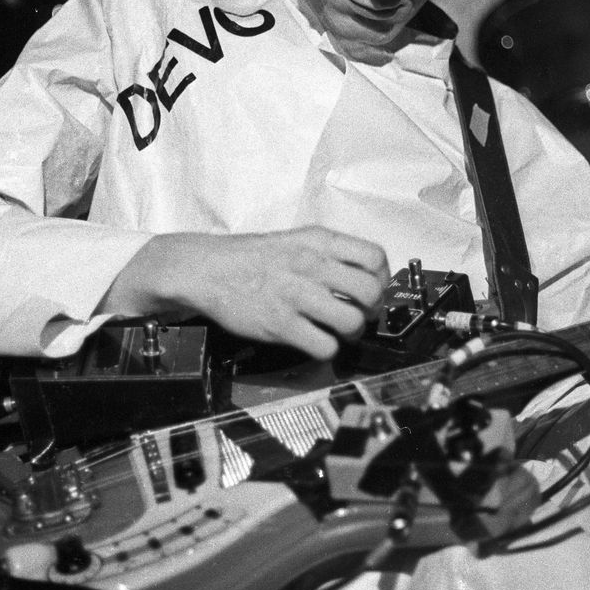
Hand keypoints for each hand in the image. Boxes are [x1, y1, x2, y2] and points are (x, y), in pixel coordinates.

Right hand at [104, 226, 389, 360]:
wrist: (206, 268)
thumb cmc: (252, 257)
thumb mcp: (296, 240)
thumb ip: (330, 253)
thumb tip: (368, 276)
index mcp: (318, 241)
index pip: (376, 257)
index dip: (383, 278)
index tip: (374, 289)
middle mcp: (311, 265)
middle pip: (372, 292)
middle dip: (372, 310)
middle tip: (359, 314)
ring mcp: (296, 295)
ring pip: (353, 321)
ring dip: (351, 332)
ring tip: (338, 330)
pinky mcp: (281, 324)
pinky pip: (325, 345)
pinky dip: (327, 349)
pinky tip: (316, 340)